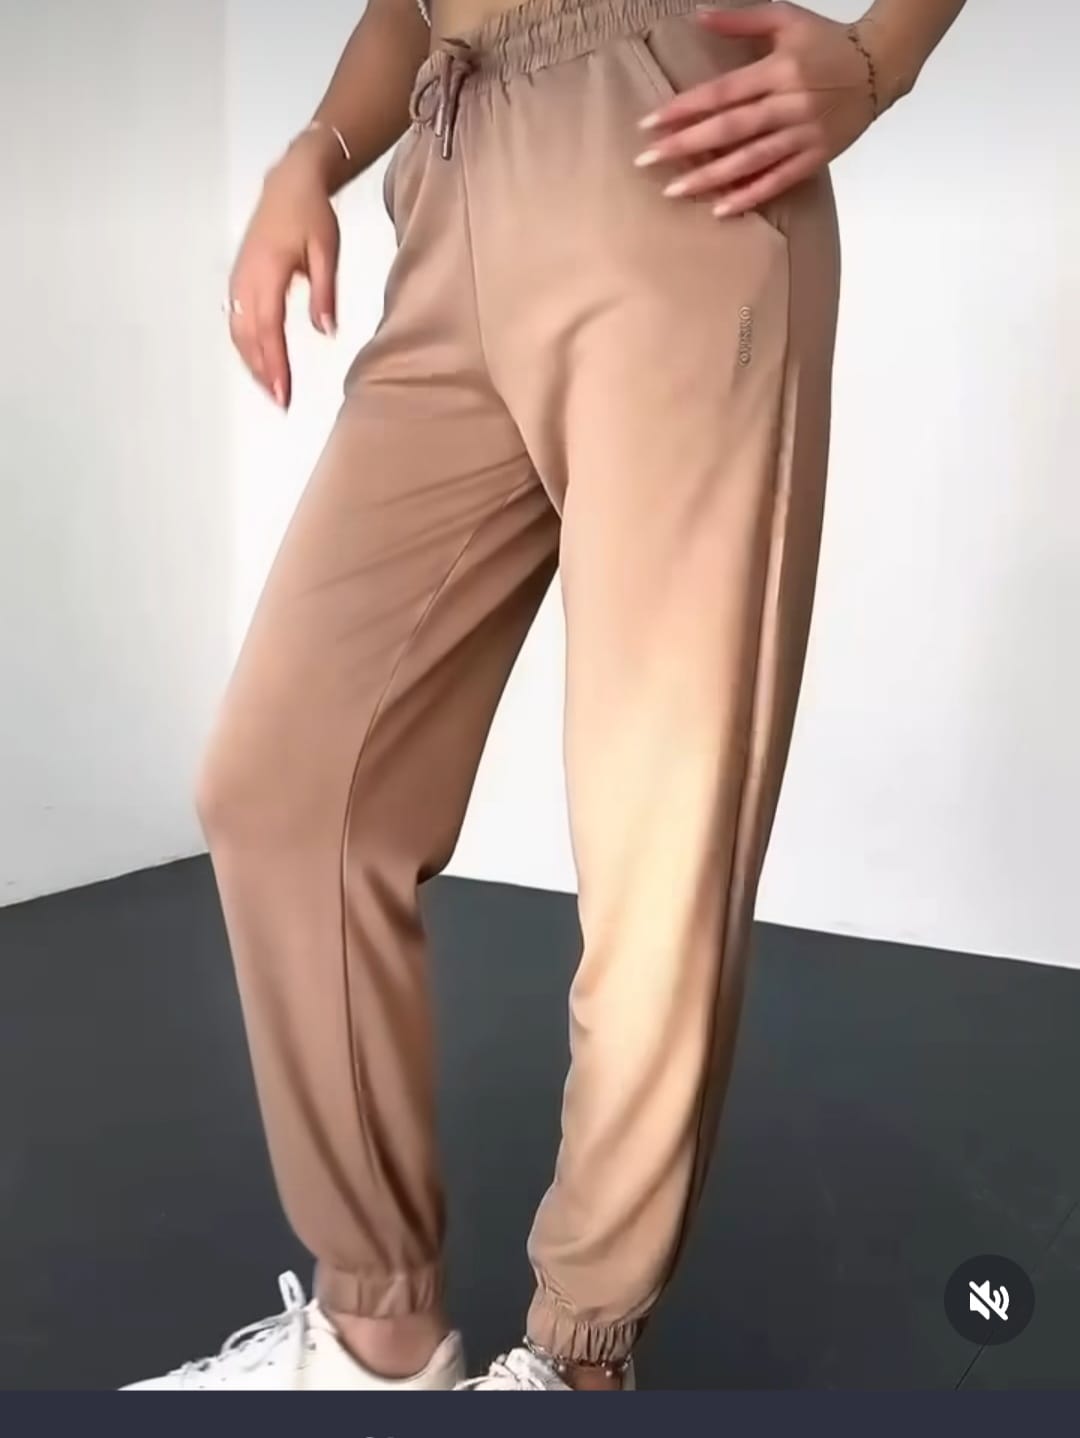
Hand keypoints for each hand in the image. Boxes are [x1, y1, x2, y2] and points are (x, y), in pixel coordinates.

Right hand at [227, 133, 341, 409]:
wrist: (289, 182)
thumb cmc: (310, 214)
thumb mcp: (326, 250)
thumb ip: (324, 292)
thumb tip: (326, 331)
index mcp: (266, 272)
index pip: (268, 329)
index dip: (274, 364)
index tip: (283, 392)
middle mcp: (246, 279)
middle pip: (247, 337)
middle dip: (262, 372)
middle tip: (280, 402)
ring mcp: (238, 279)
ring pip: (238, 332)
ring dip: (252, 363)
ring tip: (272, 389)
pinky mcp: (239, 280)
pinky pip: (236, 320)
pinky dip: (246, 346)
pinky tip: (260, 362)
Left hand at [635, 2, 876, 216]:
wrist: (881, 64)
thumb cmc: (827, 43)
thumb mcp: (786, 19)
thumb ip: (742, 22)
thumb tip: (699, 17)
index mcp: (777, 70)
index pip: (722, 93)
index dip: (685, 108)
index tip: (650, 124)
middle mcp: (789, 104)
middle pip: (730, 129)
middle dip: (686, 145)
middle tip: (647, 161)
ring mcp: (803, 134)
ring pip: (750, 160)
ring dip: (710, 177)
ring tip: (674, 191)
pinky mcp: (816, 157)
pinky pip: (779, 181)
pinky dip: (750, 196)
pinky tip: (721, 208)